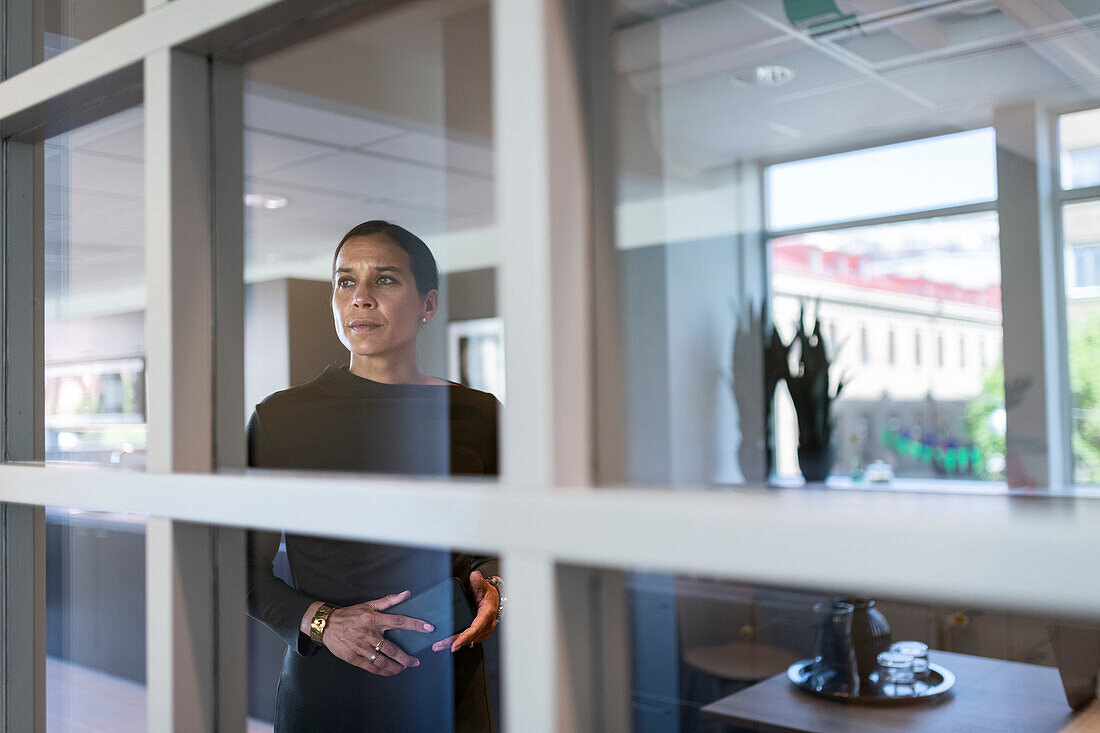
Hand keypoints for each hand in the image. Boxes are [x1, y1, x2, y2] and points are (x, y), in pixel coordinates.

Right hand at [310, 591, 433, 675]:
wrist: (326, 625)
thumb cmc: (350, 615)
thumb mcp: (368, 605)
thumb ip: (389, 601)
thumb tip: (406, 593)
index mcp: (374, 620)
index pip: (399, 621)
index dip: (415, 625)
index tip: (428, 628)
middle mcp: (368, 634)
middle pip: (392, 649)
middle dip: (406, 658)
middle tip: (416, 662)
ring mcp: (360, 647)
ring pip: (382, 661)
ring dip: (396, 667)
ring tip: (404, 668)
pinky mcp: (353, 658)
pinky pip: (371, 667)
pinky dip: (382, 671)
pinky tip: (390, 672)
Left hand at [432, 571, 498, 652]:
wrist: (493, 599)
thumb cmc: (487, 593)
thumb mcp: (483, 586)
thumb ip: (478, 581)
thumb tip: (475, 575)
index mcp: (487, 614)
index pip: (476, 628)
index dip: (465, 637)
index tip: (454, 644)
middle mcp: (487, 625)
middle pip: (470, 638)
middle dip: (453, 642)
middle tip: (438, 645)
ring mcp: (484, 631)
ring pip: (469, 641)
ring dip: (454, 644)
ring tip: (438, 646)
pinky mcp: (479, 634)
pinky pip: (469, 640)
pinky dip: (458, 642)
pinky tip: (446, 643)